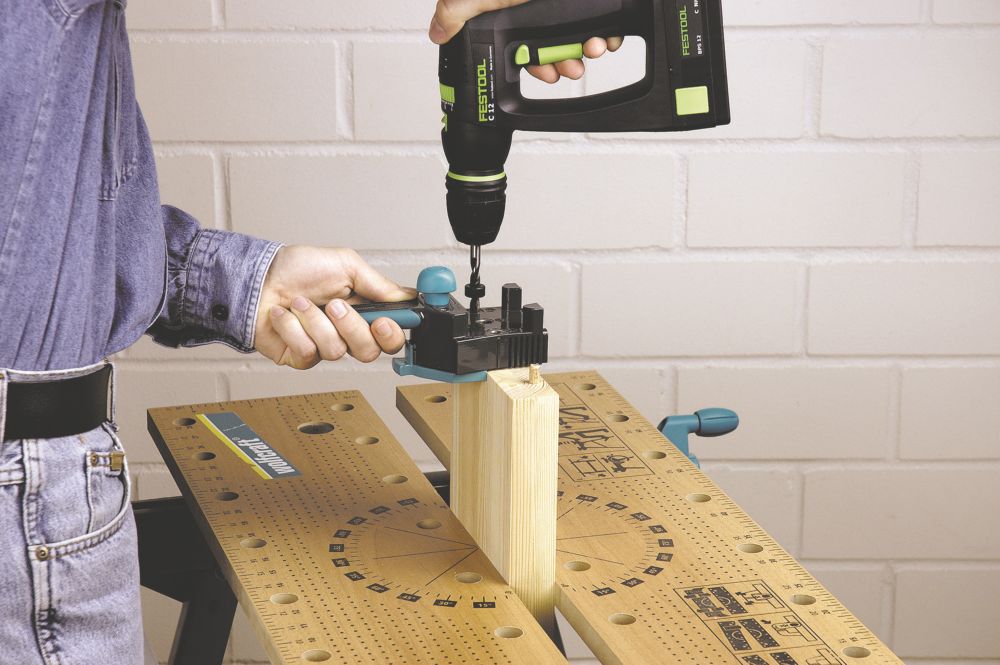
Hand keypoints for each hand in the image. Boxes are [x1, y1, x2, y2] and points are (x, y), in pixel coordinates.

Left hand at [255, 246, 415, 368]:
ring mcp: (324, 347)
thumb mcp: (345, 264)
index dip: (392, 334)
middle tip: (333, 305)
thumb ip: (378, 283)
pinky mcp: (300, 357)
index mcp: (363, 310)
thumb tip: (406, 297)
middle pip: (370, 351)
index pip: (391, 336)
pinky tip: (284, 316)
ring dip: (314, 321)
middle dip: (350, 326)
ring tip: (300, 302)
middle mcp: (347, 332)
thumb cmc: (297, 269)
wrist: (256, 278)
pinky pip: (308, 353)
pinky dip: (293, 329)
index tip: (382, 321)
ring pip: (337, 351)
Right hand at [428, 0, 622, 82]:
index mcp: (513, 14)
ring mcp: (563, 6)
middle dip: (564, 62)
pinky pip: (600, 22)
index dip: (537, 67)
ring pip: (578, 38)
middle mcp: (538, 10)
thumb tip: (437, 32)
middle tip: (570, 66)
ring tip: (591, 47)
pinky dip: (605, 33)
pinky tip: (604, 36)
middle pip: (554, 48)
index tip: (547, 74)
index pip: (525, 51)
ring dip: (586, 49)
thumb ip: (454, 11)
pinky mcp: (585, 2)